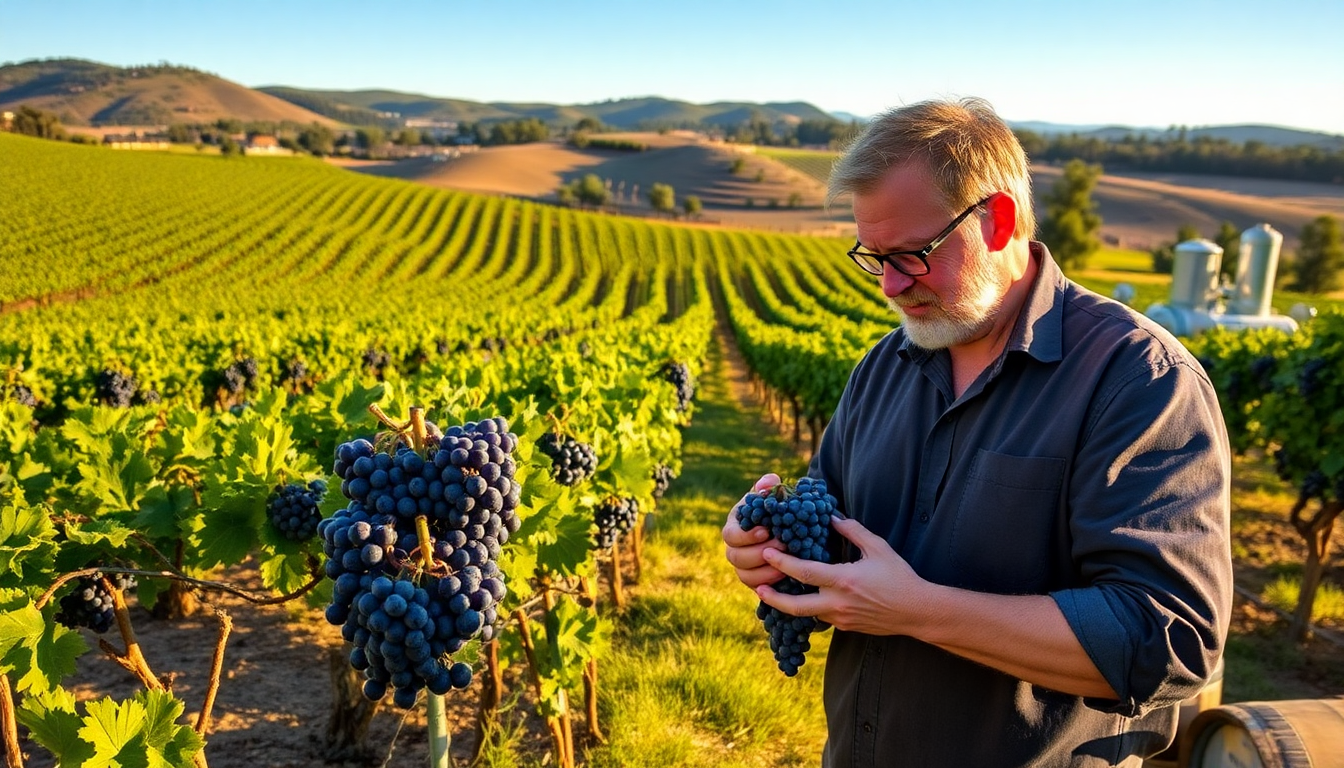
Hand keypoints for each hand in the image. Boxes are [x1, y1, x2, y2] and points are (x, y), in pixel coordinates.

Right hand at [722, 473, 785, 587]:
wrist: (791, 530)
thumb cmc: (779, 510)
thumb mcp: (774, 496)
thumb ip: (769, 487)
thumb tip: (767, 482)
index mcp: (735, 526)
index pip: (730, 534)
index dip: (746, 535)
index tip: (766, 531)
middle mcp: (734, 548)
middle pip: (735, 557)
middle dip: (759, 553)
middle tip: (783, 547)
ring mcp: (743, 566)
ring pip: (745, 575)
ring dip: (766, 571)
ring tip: (787, 564)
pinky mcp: (755, 581)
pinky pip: (757, 589)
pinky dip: (770, 584)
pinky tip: (787, 575)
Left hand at [756, 514, 929, 635]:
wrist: (916, 611)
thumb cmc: (899, 577)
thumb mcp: (877, 548)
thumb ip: (852, 531)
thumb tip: (831, 516)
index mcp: (843, 581)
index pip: (804, 572)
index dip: (782, 562)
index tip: (767, 553)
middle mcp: (838, 603)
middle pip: (795, 606)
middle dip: (773, 597)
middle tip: (758, 586)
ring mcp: (841, 619)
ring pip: (806, 614)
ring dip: (790, 605)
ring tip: (774, 593)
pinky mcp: (846, 628)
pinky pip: (821, 619)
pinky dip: (810, 610)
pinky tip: (804, 601)